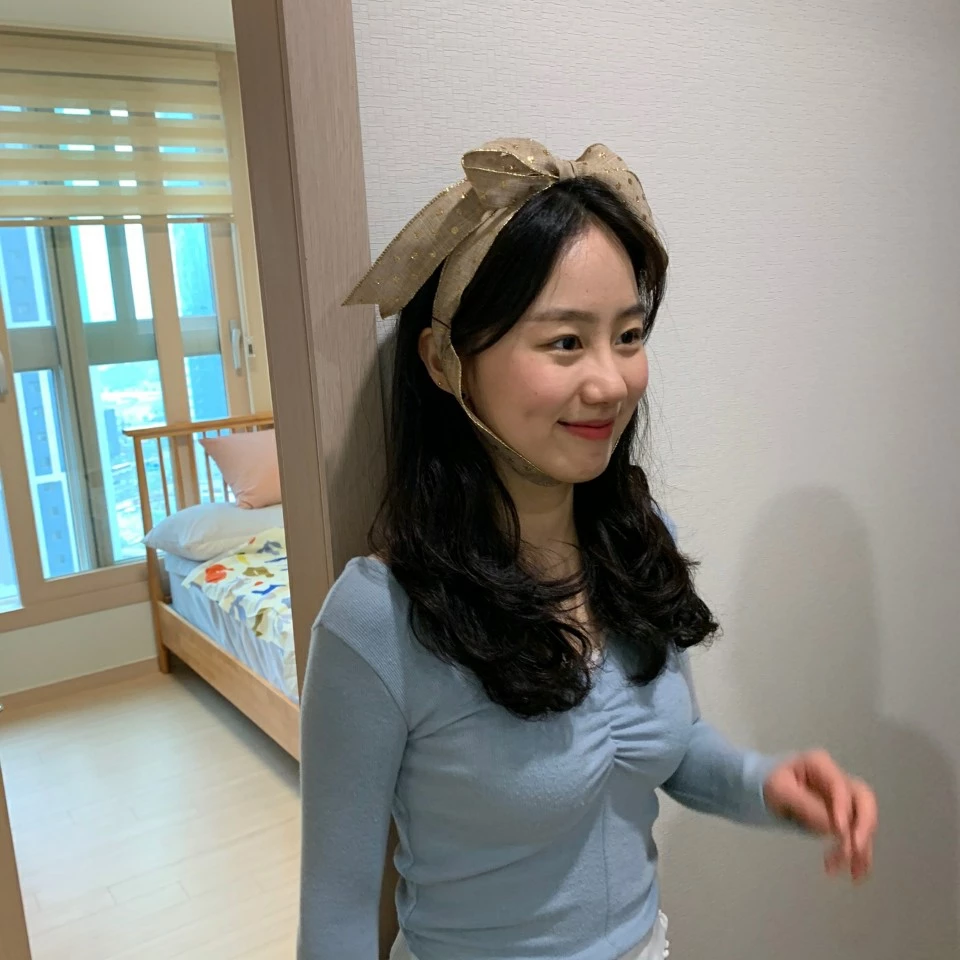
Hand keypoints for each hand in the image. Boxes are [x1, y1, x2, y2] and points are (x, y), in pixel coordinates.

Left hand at [763, 749, 876, 882]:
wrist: (766, 790)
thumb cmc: (770, 784)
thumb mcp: (779, 791)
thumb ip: (803, 805)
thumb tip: (832, 828)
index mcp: (820, 765)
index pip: (840, 786)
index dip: (843, 809)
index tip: (839, 831)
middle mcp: (838, 779)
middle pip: (863, 800)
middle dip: (863, 826)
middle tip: (854, 849)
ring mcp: (844, 799)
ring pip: (863, 821)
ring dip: (861, 848)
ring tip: (853, 872)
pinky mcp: (844, 817)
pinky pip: (856, 835)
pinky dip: (858, 855)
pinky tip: (855, 873)